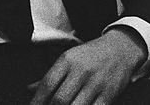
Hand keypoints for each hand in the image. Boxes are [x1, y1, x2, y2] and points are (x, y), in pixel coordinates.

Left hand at [29, 30, 146, 104]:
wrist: (120, 50)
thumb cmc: (89, 56)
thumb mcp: (67, 59)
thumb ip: (49, 76)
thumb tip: (30, 89)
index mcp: (67, 61)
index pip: (47, 84)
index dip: (37, 99)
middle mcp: (80, 72)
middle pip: (60, 99)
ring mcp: (96, 84)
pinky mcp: (108, 95)